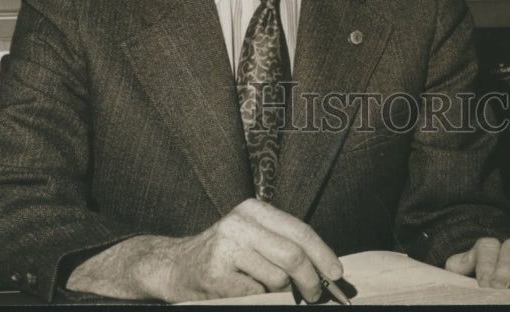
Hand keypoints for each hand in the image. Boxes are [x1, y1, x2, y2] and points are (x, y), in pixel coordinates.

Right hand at [67, 199, 342, 301]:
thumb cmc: (223, 255)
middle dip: (311, 281)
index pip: (301, 230)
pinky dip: (257, 299)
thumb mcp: (253, 237)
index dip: (323, 255)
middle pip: (293, 255)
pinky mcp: (216, 274)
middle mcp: (240, 222)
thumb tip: (324, 269)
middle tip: (314, 296)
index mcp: (254, 209)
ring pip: (277, 280)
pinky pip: (255, 295)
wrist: (173, 267)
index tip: (337, 274)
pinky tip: (243, 292)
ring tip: (263, 288)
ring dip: (280, 293)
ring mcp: (226, 247)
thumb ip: (283, 245)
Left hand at [445, 238, 509, 288]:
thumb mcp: (464, 276)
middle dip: (506, 266)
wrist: (495, 288)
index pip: (488, 246)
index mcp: (489, 250)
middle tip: (500, 285)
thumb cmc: (479, 282)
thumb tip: (457, 264)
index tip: (484, 283)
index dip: (486, 263)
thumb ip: (459, 267)